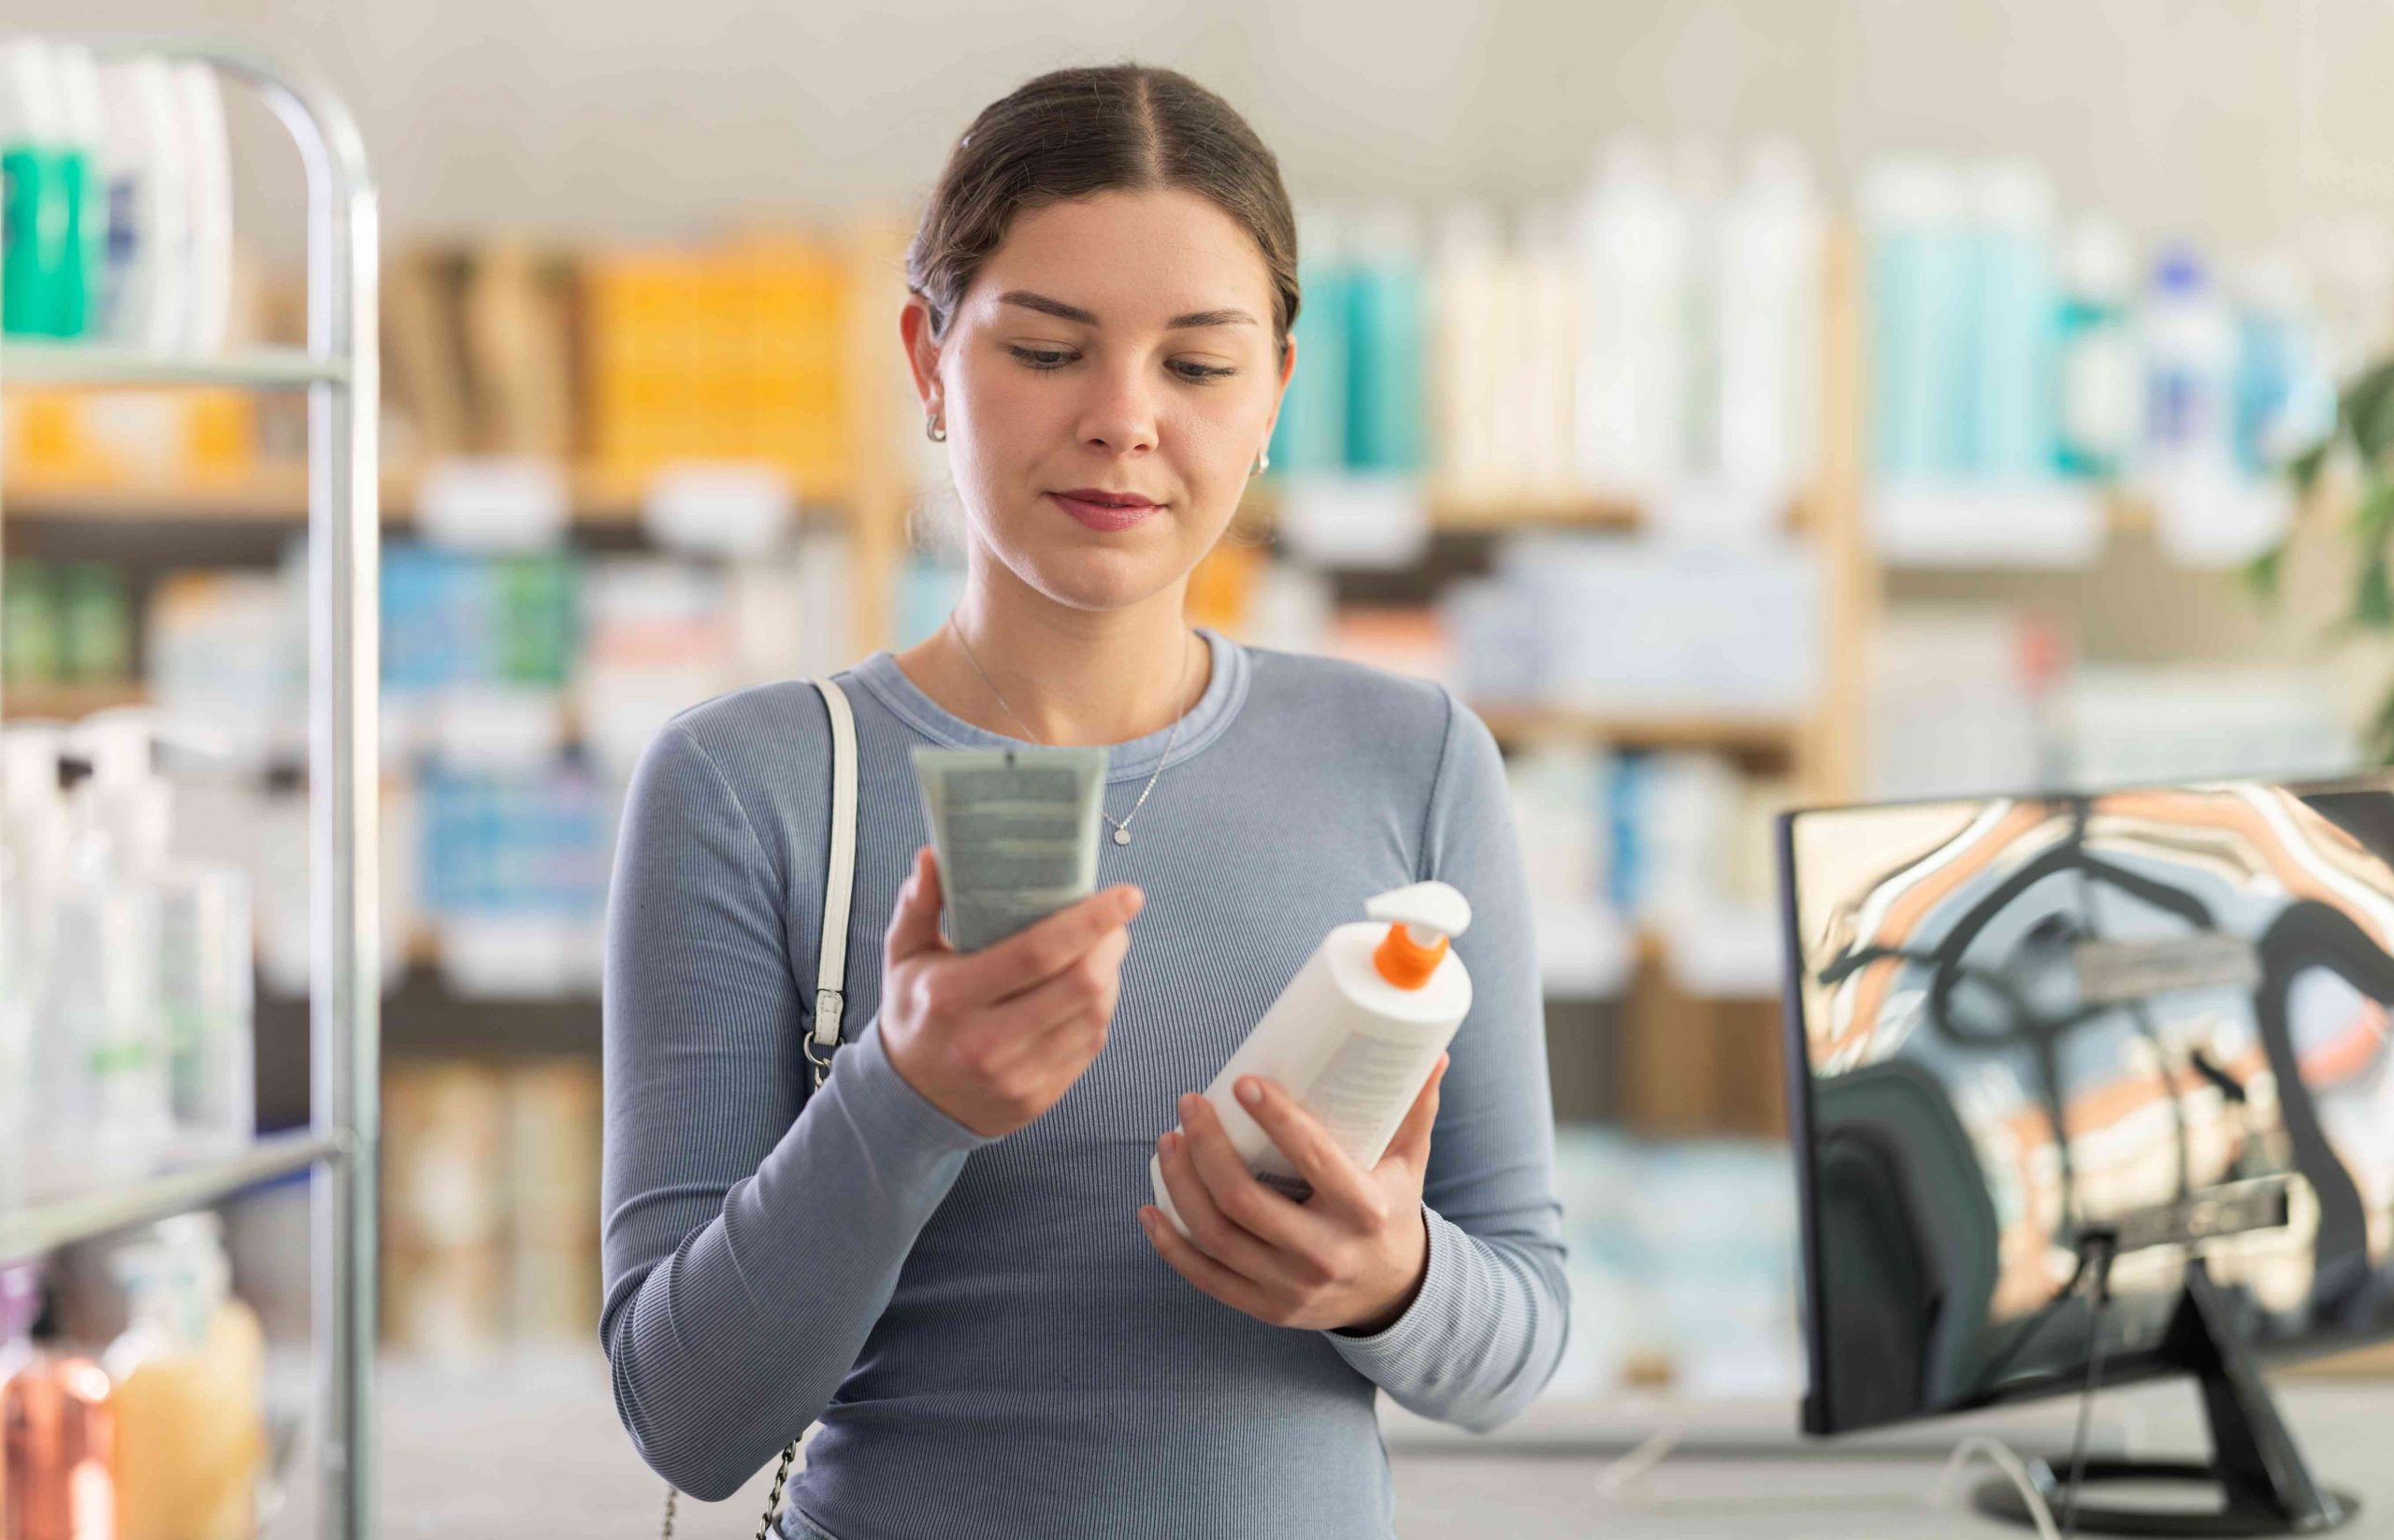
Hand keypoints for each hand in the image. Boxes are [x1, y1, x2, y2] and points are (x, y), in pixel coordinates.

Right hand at [878, 845, 1143, 1138]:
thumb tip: (933, 857)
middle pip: (1080, 986)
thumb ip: (919, 905)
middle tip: (1115, 922)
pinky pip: (1090, 1046)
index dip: (1090, 921)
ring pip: (1094, 1016)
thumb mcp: (903, 956)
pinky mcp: (1038, 1097)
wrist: (910, 1100)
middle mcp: (986, 1042)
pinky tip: (1090, 991)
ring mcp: (1016, 1076)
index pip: (1037, 952)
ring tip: (1103, 951)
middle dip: (1110, 946)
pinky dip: (1099, 1011)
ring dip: (1110, 976)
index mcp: (951, 998)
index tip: (1126, 896)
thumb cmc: (914, 1013)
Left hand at [1138, 1054, 1447, 1334]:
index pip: (1313, 1158)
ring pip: (1216, 1236)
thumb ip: (1415, 1108)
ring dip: (1180, 1185)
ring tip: (1167, 1141)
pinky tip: (1149, 1208)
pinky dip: (1170, 1244)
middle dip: (1206, 1147)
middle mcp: (1326, 1254)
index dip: (1274, 1118)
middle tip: (1189, 1105)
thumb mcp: (1410, 1162)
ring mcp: (1291, 1288)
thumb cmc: (1393, 1211)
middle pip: (1244, 1200)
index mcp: (1365, 1211)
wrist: (1395, 1296)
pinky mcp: (1266, 1309)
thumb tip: (1432, 1050)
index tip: (1241, 1081)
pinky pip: (1205, 1278)